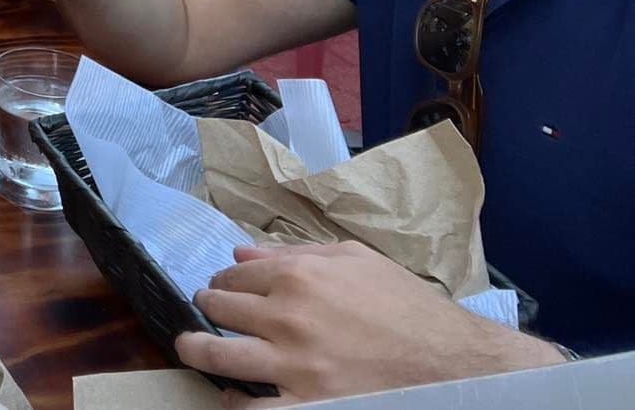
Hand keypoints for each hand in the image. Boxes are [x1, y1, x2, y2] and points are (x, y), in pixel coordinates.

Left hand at [176, 242, 564, 405]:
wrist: (454, 363)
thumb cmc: (408, 308)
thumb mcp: (355, 261)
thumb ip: (294, 252)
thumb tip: (241, 251)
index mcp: (299, 276)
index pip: (234, 275)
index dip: (222, 281)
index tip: (221, 287)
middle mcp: (288, 316)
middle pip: (219, 309)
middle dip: (206, 307)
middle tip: (206, 312)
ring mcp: (294, 365)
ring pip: (217, 356)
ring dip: (196, 351)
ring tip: (191, 349)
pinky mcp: (308, 405)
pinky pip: (252, 409)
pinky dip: (234, 403)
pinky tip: (233, 396)